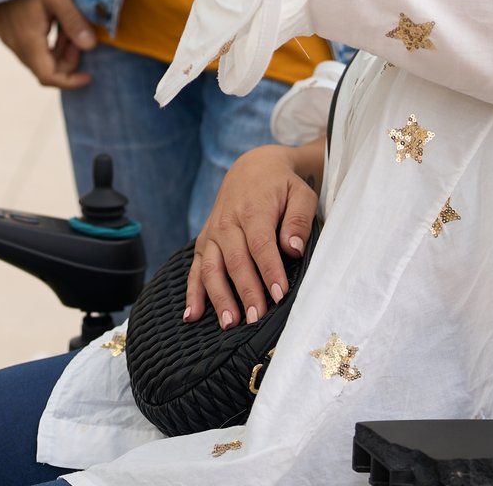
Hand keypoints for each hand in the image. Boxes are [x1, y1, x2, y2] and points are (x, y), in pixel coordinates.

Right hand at [0, 0, 97, 89]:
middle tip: (83, 38)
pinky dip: (45, 41)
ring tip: (71, 27)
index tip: (89, 76)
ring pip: (35, 56)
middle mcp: (13, 43)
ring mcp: (6, 35)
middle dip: (67, 60)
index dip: (70, 81)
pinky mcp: (4, 26)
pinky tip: (55, 21)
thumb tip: (90, 47)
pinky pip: (27, 44)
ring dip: (56, 49)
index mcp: (27, 40)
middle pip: (43, 67)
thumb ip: (74, 22)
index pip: (48, 77)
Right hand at [183, 143, 316, 330]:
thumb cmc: (281, 186)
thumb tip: (292, 249)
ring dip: (219, 297)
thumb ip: (298, 220)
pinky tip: (192, 316)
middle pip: (235, 261)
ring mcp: (212, 234)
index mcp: (253, 210)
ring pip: (212, 268)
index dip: (269, 271)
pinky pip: (195, 269)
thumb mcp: (300, 193)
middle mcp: (227, 222)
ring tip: (229, 324)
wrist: (252, 168)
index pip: (261, 245)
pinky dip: (192, 293)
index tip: (279, 295)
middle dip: (246, 292)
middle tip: (256, 319)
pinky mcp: (204, 242)